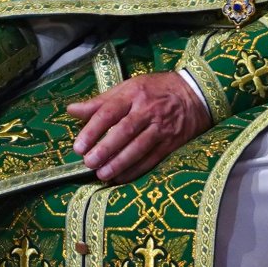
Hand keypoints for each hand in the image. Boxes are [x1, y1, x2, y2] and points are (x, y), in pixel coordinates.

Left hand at [68, 72, 210, 183]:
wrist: (196, 93)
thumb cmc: (156, 90)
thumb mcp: (129, 88)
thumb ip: (100, 102)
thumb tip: (71, 110)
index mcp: (133, 94)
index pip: (109, 112)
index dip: (92, 130)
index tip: (78, 147)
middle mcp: (147, 111)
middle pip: (124, 131)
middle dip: (105, 149)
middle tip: (89, 162)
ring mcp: (161, 128)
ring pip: (138, 148)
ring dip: (119, 163)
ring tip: (102, 174)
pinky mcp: (172, 142)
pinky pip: (152, 159)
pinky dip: (135, 170)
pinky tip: (121, 178)